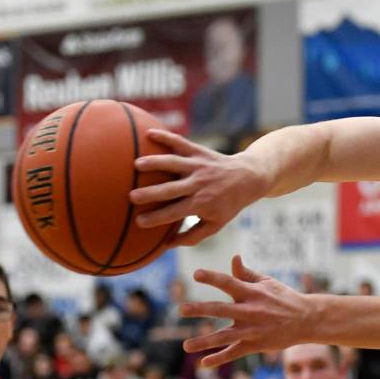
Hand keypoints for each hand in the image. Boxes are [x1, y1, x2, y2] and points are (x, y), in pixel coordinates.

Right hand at [130, 130, 269, 246]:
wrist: (248, 177)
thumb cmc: (227, 205)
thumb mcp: (215, 225)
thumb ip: (192, 236)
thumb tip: (166, 246)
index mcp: (201, 204)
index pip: (175, 213)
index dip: (157, 218)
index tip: (139, 221)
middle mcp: (199, 184)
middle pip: (171, 189)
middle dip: (151, 193)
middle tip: (131, 197)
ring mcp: (198, 165)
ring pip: (174, 163)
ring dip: (155, 163)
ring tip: (136, 165)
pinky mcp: (199, 151)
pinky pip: (180, 142)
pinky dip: (165, 136)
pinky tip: (148, 132)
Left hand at [180, 256, 312, 367]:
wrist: (306, 320)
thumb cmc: (283, 298)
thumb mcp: (267, 283)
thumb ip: (246, 273)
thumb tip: (233, 258)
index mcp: (252, 293)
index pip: (229, 283)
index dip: (213, 278)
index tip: (196, 274)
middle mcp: (250, 311)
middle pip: (221, 309)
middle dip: (200, 309)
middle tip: (182, 309)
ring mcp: (252, 330)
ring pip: (224, 336)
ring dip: (204, 341)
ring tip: (186, 345)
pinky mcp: (255, 344)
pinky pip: (234, 353)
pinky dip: (219, 358)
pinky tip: (204, 363)